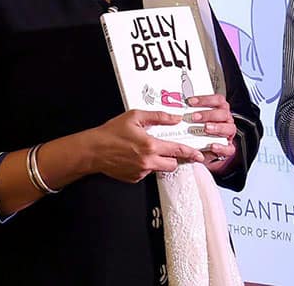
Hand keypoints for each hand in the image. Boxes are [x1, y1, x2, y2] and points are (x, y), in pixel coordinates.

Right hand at [89, 110, 203, 182]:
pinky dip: (145, 165)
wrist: (94, 150)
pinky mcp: (134, 178)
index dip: (191, 153)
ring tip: (144, 150)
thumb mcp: (135, 116)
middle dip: (173, 158)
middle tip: (167, 150)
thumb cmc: (111, 133)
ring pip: (159, 168)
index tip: (199, 155)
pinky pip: (146, 172)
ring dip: (158, 161)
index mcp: (150, 145)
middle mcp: (148, 161)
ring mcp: (141, 172)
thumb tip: (174, 118)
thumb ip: (158, 117)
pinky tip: (134, 157)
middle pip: (173, 164)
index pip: (177, 151)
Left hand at [185, 94, 237, 171]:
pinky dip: (221, 147)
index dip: (205, 99)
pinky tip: (212, 145)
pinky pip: (229, 148)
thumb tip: (175, 108)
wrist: (201, 150)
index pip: (218, 100)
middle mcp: (226, 121)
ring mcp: (228, 135)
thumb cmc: (197, 132)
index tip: (190, 101)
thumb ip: (190, 114)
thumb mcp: (194, 121)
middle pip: (223, 113)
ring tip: (205, 128)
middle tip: (194, 117)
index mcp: (220, 110)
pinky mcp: (228, 149)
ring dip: (217, 127)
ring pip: (229, 128)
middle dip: (208, 114)